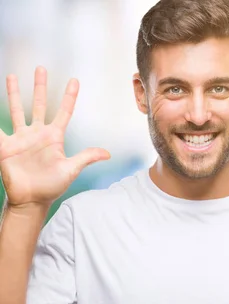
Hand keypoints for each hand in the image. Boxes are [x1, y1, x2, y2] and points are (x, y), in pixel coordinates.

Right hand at [1, 67, 109, 207]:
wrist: (31, 199)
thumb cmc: (52, 185)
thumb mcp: (71, 170)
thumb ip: (86, 157)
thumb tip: (107, 154)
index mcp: (55, 137)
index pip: (64, 111)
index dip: (69, 96)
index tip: (74, 80)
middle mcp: (38, 133)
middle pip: (40, 104)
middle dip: (40, 86)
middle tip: (41, 68)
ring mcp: (21, 138)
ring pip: (17, 110)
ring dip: (15, 93)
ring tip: (13, 76)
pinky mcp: (6, 145)